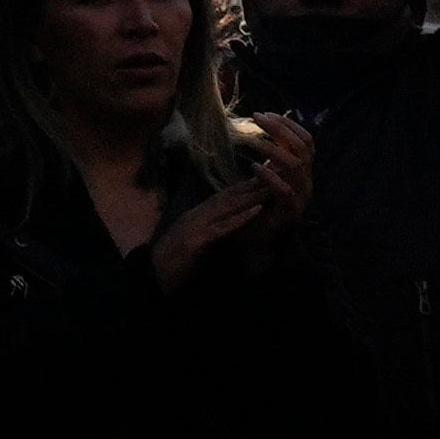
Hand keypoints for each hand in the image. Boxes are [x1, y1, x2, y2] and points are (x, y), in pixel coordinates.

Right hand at [148, 113, 313, 279]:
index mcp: (206, 212)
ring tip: (278, 182)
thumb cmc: (178, 255)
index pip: (236, 192)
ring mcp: (199, 225)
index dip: (258, 180)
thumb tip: (237, 211)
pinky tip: (257, 211)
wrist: (153, 273)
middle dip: (261, 180)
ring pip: (230, 205)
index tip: (280, 167)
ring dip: (255, 193)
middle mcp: (203, 213)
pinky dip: (240, 218)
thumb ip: (218, 222)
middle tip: (286, 165)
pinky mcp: (196, 242)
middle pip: (236, 193)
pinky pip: (221, 229)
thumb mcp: (202, 235)